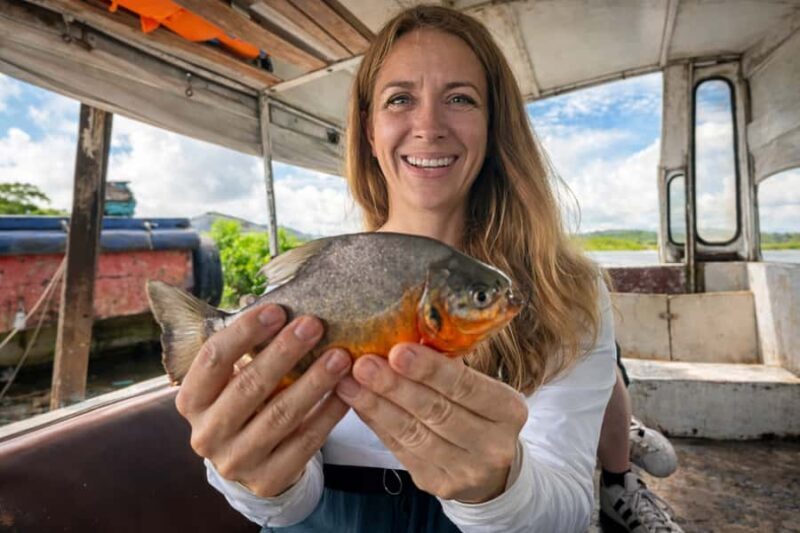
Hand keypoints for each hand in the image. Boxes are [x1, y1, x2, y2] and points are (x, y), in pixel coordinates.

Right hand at [175, 303, 351, 496]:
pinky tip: (346, 391)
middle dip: (285, 352)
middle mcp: (207, 434)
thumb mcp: (231, 382)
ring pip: (281, 415)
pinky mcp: (268, 480)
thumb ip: (246, 351)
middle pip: (249, 386)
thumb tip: (281, 305)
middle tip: (314, 325)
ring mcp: (237, 461)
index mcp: (191, 401)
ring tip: (340, 356)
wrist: (250, 462)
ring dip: (314, 382)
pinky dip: (328, 414)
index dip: (245, 332)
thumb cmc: (245, 405)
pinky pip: (305, 442)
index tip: (277, 309)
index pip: (214, 359)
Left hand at [335, 343, 527, 502]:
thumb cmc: (479, 413)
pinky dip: (376, 423)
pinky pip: (400, 449)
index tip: (397, 351)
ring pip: (413, 433)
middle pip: (436, 412)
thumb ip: (451, 369)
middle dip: (395, 386)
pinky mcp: (437, 483)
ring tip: (350, 381)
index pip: (466, 387)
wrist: (491, 469)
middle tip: (364, 364)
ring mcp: (465, 470)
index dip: (430, 370)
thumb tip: (403, 338)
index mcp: (509, 410)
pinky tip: (357, 402)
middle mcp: (492, 445)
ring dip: (377, 404)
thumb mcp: (481, 388)